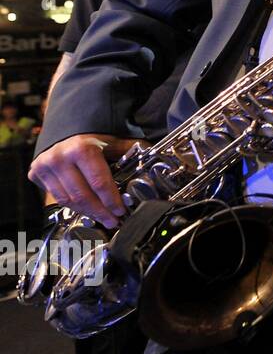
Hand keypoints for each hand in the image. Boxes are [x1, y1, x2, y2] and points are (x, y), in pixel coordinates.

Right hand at [28, 134, 147, 225]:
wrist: (65, 132)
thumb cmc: (93, 140)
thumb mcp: (113, 142)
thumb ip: (132, 152)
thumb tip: (157, 159)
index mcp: (82, 149)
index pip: (99, 182)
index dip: (111, 200)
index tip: (121, 211)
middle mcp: (60, 157)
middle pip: (83, 195)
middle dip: (100, 211)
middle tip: (113, 221)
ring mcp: (45, 166)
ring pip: (68, 200)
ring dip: (87, 212)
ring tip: (102, 219)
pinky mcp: (35, 173)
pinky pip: (57, 197)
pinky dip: (73, 206)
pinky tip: (86, 210)